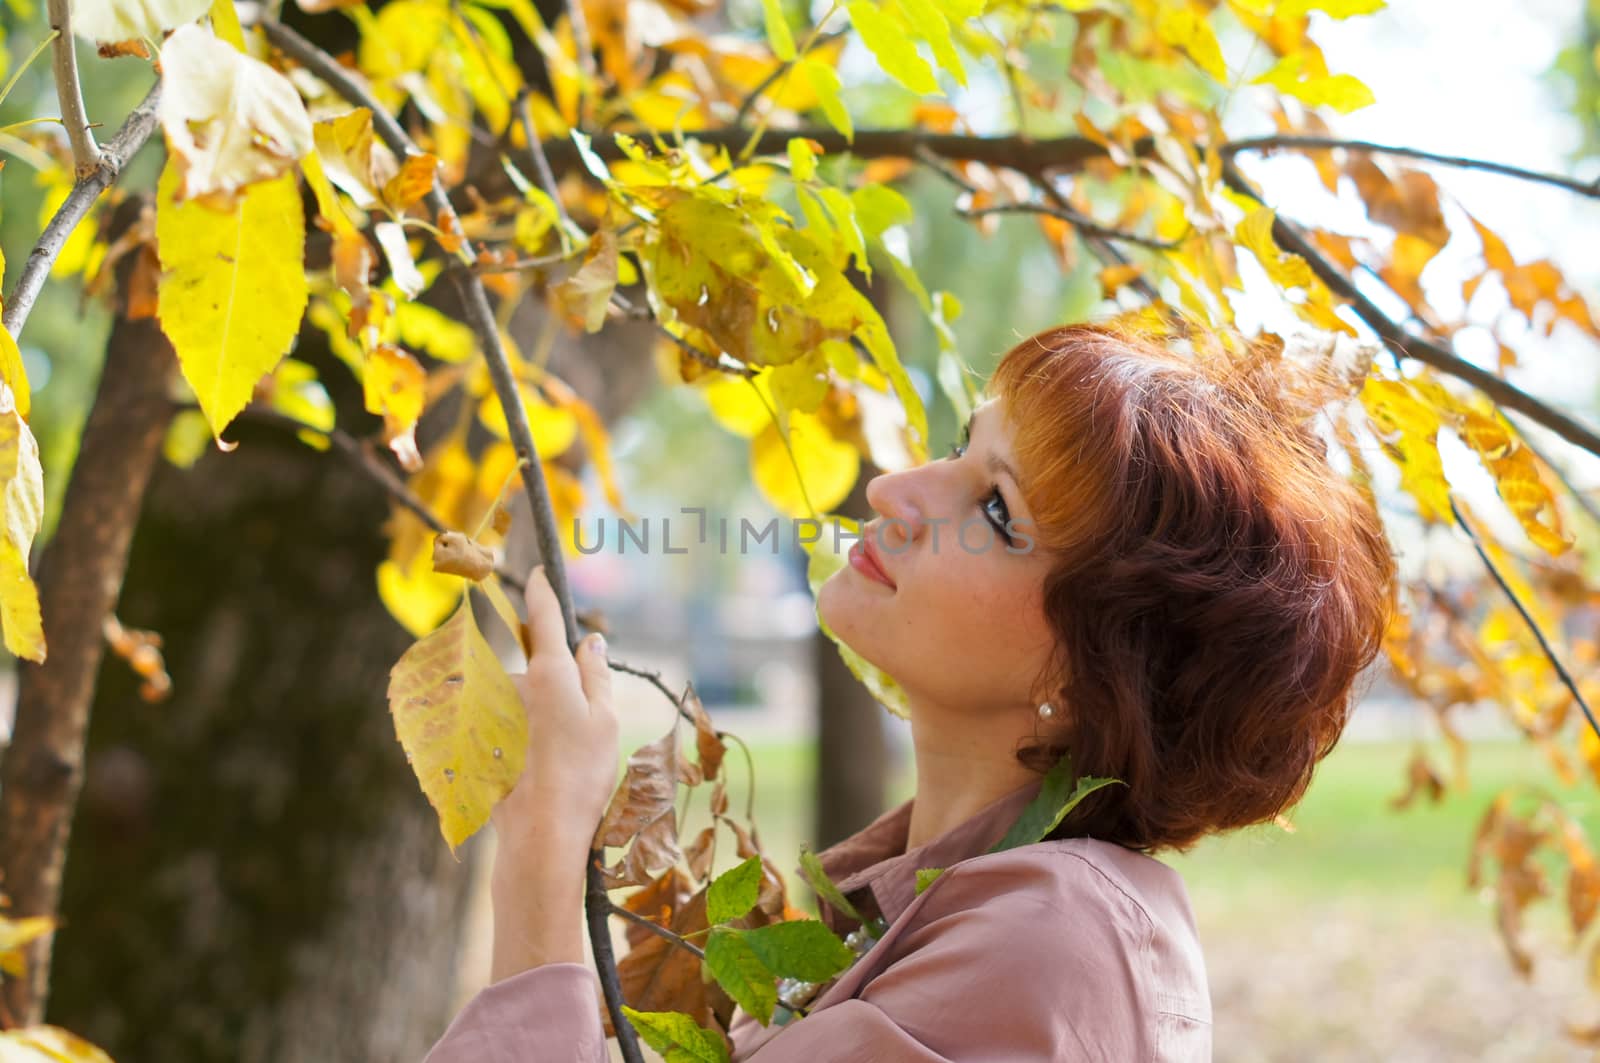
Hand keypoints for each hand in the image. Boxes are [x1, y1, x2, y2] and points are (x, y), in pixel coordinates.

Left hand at [487, 563, 619, 980]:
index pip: (545, 616)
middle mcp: (513, 683)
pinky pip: (504, 727)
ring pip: (520, 701)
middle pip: (538, 668)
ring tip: (556, 762)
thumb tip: (591, 642)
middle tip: (578, 730)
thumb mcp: (605, 720)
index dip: (544, 590)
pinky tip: (534, 773)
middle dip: (555, 686)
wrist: (539, 831)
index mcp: (549, 672)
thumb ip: (597, 674)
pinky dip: (518, 741)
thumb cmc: (583, 774)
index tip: (539, 571)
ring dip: (534, 719)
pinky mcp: (478, 738)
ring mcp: (491, 710)